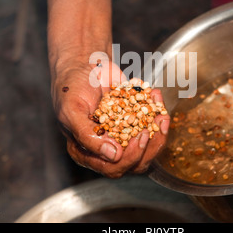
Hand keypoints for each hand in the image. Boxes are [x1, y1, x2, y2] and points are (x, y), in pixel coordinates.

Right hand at [51, 57, 169, 177]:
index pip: (112, 168)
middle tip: (156, 126)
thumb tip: (113, 156)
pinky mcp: (134, 120)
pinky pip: (150, 124)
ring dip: (159, 133)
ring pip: (146, 147)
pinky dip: (157, 111)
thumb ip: (87, 135)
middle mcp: (105, 148)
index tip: (141, 137)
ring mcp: (122, 134)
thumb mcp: (71, 111)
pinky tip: (156, 96)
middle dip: (150, 147)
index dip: (130, 157)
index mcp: (87, 152)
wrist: (81, 64)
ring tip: (162, 114)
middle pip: (134, 162)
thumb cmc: (70, 88)